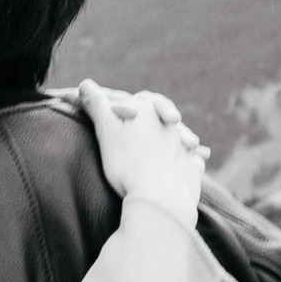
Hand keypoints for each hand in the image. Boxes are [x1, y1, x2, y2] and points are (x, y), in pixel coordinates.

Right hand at [73, 80, 207, 227]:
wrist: (159, 198)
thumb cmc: (128, 163)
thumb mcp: (106, 131)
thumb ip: (97, 105)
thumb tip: (85, 83)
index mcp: (148, 111)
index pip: (133, 102)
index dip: (120, 106)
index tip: (113, 113)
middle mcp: (170, 125)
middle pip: (161, 114)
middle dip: (157, 113)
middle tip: (152, 120)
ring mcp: (183, 146)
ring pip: (180, 135)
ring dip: (177, 135)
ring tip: (174, 141)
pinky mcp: (193, 168)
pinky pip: (194, 159)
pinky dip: (192, 158)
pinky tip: (195, 161)